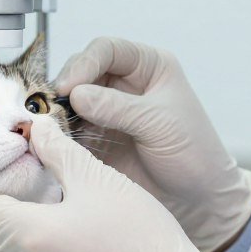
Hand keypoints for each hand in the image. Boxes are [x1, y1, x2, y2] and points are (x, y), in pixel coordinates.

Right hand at [54, 37, 250, 251]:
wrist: (197, 201)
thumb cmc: (194, 154)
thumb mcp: (159, 124)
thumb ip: (117, 108)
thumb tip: (75, 94)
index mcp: (149, 68)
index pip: (108, 50)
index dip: (85, 63)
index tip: (70, 86)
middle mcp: (125, 84)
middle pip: (82, 70)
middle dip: (67, 85)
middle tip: (55, 107)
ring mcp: (107, 111)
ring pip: (70, 99)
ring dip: (58, 110)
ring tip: (52, 126)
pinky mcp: (96, 139)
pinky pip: (69, 129)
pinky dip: (59, 133)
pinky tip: (54, 141)